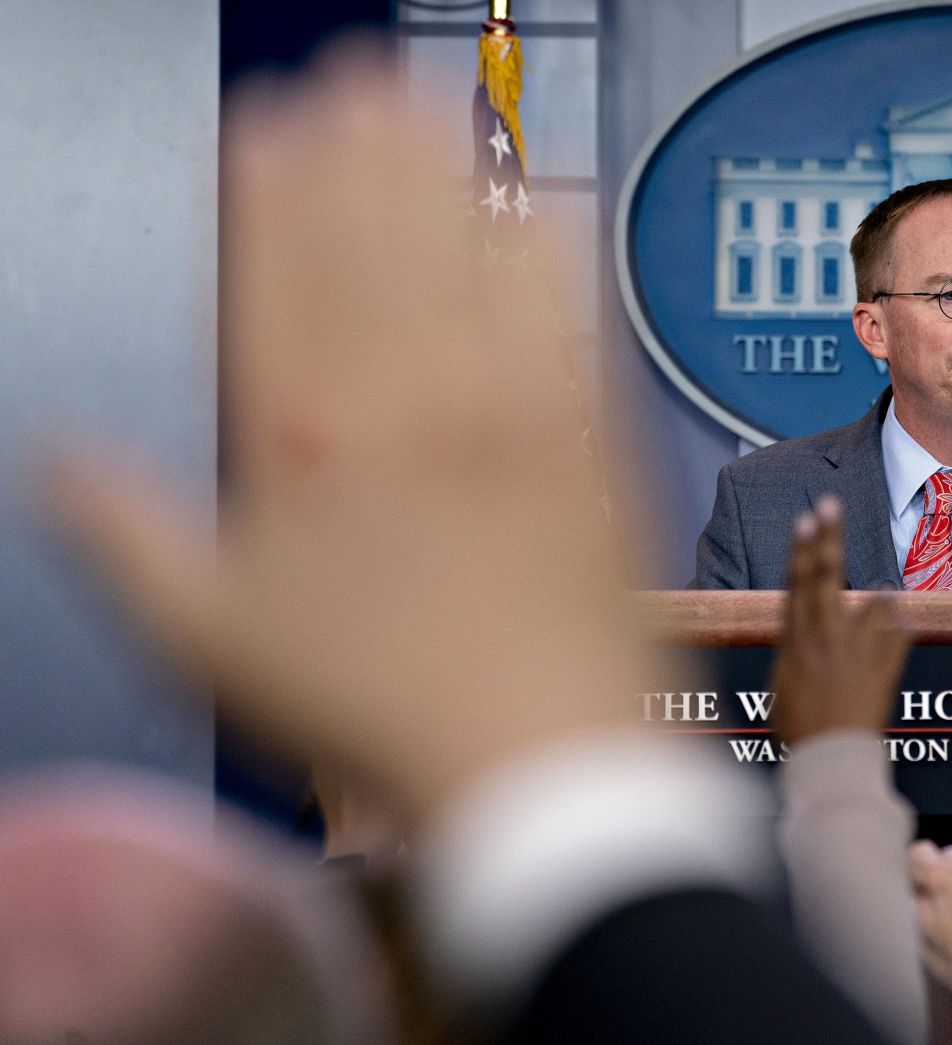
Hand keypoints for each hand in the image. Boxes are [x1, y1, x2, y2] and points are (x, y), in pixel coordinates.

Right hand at [47, 52, 667, 820]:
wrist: (538, 758)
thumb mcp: (211, 639)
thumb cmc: (375, 710)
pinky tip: (534, 202)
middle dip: (359, 145)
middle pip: (375, 234)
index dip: (277, 184)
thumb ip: (128, 534)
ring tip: (426, 103)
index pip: (280, 268)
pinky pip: (566, 312)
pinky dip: (544, 246)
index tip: (275, 128)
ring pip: (468, 250)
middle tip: (356, 80)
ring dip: (443, 166)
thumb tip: (61, 460)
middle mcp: (408, 397)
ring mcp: (512, 407)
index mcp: (305, 436)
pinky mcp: (592, 433)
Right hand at [769, 498, 910, 744]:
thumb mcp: (781, 682)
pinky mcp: (886, 668)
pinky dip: (901, 622)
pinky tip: (902, 617)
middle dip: (827, 537)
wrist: (832, 761)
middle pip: (827, 576)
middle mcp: (827, 639)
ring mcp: (859, 651)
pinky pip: (900, 632)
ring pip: (874, 601)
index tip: (806, 517)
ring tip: (881, 596)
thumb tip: (798, 617)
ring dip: (878, 595)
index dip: (801, 548)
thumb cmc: (798, 728)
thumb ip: (794, 645)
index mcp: (796, 642)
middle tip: (829, 504)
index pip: (798, 584)